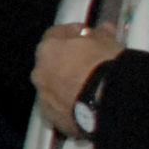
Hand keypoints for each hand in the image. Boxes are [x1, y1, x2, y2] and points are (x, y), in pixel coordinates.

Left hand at [34, 22, 125, 136]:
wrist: (109, 101)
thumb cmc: (105, 66)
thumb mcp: (108, 40)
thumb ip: (101, 33)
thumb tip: (104, 30)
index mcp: (48, 49)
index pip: (55, 35)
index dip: (72, 34)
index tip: (86, 36)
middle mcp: (40, 73)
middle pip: (51, 63)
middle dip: (67, 61)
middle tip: (88, 63)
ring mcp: (44, 98)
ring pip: (54, 87)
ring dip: (67, 84)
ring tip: (90, 86)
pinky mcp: (54, 118)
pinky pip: (60, 107)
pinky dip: (70, 104)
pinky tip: (87, 104)